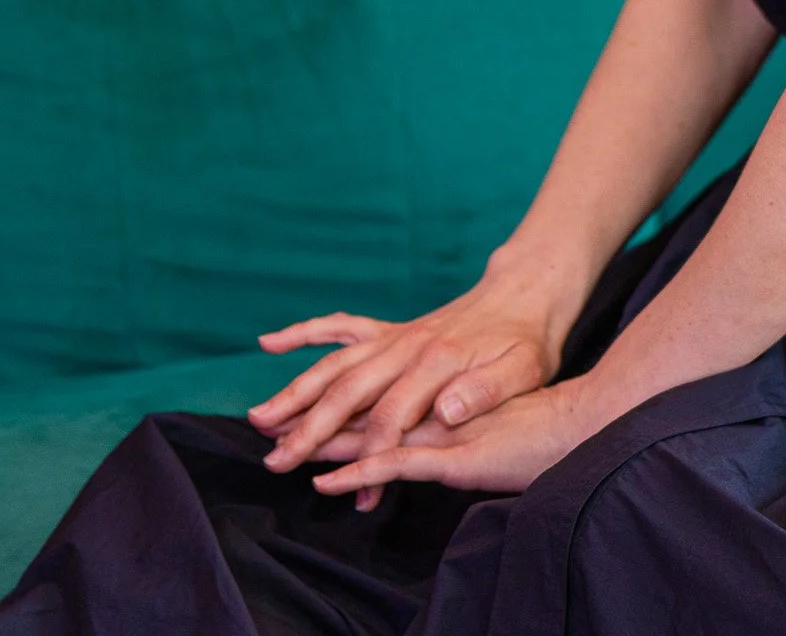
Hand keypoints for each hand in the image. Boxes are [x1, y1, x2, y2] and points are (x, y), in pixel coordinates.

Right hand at [248, 256, 575, 510]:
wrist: (525, 294)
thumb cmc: (526, 340)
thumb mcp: (523, 369)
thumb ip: (485, 390)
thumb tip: (446, 409)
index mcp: (438, 362)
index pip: (393, 414)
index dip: (374, 454)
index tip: (356, 491)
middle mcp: (407, 346)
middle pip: (349, 390)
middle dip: (310, 428)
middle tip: (274, 461)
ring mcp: (395, 336)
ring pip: (335, 363)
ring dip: (296, 391)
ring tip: (258, 420)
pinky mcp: (391, 331)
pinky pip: (340, 327)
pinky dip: (304, 333)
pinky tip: (269, 343)